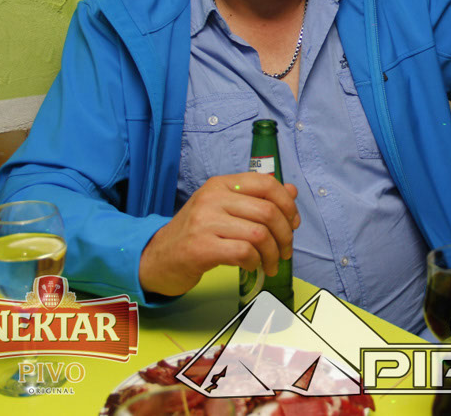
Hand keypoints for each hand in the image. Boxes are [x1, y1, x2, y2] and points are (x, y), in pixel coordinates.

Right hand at [139, 172, 299, 296]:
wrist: (156, 258)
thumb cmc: (195, 233)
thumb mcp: (224, 208)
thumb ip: (256, 198)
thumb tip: (292, 191)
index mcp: (221, 183)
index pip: (266, 183)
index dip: (287, 204)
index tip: (293, 223)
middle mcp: (212, 198)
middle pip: (267, 211)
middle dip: (285, 235)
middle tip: (285, 251)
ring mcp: (204, 222)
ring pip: (259, 234)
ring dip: (272, 253)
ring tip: (270, 264)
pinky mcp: (200, 247)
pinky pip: (244, 252)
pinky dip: (254, 262)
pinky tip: (251, 267)